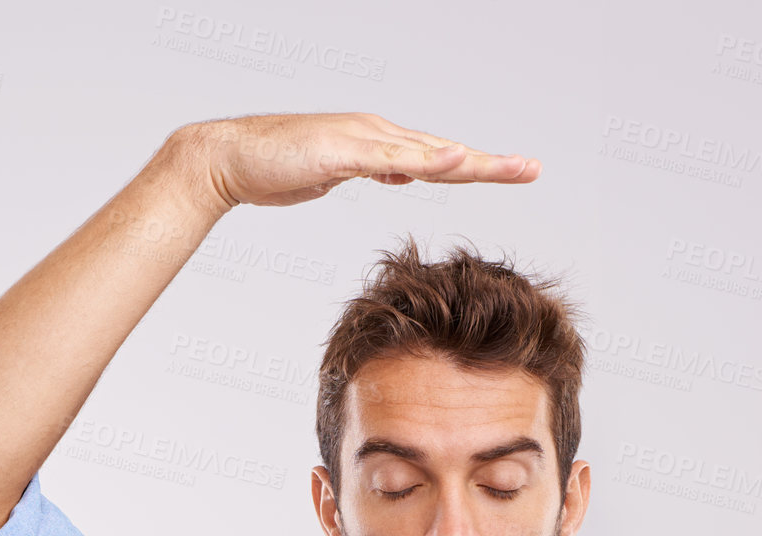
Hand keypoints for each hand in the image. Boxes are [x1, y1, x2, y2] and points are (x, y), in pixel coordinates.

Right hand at [178, 111, 540, 212]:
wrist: (228, 159)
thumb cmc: (275, 169)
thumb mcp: (336, 175)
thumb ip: (372, 170)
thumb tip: (402, 173)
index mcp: (378, 144)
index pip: (437, 157)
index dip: (477, 166)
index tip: (513, 173)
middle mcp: (376, 134)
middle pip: (444, 151)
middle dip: (490, 162)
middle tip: (533, 169)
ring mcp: (360, 140)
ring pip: (427, 152)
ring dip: (469, 160)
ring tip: (509, 168)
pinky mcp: (343, 152)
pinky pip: (393, 159)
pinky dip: (427, 160)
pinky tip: (455, 161)